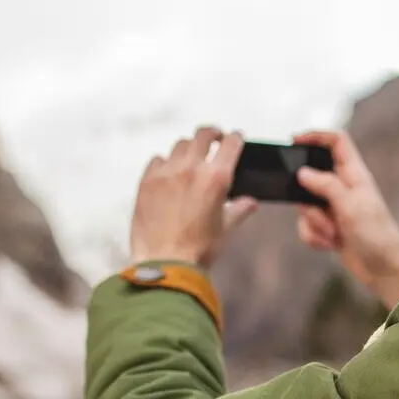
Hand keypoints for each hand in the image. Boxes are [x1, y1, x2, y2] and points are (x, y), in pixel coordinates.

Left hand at [129, 127, 257, 267]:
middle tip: (215, 139)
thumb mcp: (225, 229)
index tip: (235, 139)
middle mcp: (191, 169)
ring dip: (189, 148)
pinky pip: (157, 160)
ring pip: (180, 146)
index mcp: (216, 178)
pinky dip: (165, 162)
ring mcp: (166, 173)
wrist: (165, 264)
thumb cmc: (198, 250)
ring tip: (191, 158)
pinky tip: (168, 173)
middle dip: (212, 134)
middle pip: (202, 135)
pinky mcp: (147, 181)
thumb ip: (239, 210)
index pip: (230, 143)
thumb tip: (250, 203)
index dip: (235, 138)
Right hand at [292, 130, 398, 308]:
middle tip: (319, 212)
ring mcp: (336, 207)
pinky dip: (314, 236)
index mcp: (354, 174)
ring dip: (313, 223)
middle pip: (311, 177)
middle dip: (307, 198)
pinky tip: (329, 245)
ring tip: (332, 234)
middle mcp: (344, 187)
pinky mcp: (330, 226)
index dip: (316, 136)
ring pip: (306, 204)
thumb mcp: (349, 206)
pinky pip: (308, 225)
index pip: (336, 142)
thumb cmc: (376, 235)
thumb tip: (302, 173)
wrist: (384, 269)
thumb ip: (325, 185)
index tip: (294, 141)